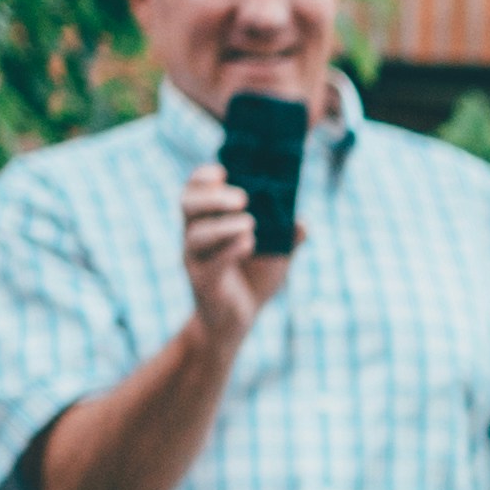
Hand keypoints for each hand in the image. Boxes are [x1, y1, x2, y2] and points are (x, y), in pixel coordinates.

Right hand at [172, 157, 294, 351]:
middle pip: (187, 205)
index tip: (223, 170)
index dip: (203, 176)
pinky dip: (229, 251)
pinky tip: (249, 243)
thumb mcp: (276, 252)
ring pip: (196, 234)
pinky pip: (210, 264)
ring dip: (223, 225)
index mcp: (208, 219)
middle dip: (212, 197)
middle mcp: (195, 235)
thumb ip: (287, 236)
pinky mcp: (203, 283)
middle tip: (242, 198)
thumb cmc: (254, 276)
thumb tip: (302, 222)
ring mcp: (195, 259)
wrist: (239, 319)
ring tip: (250, 223)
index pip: (194, 189)